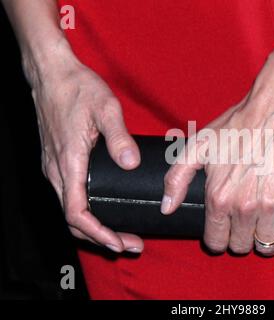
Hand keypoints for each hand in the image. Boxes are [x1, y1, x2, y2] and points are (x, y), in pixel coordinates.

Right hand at [26, 44, 143, 252]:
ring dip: (95, 228)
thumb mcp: (106, 108)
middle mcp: (57, 170)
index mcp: (69, 162)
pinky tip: (104, 212)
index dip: (97, 234)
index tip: (118, 243)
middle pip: (74, 220)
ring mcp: (54, 167)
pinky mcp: (57, 161)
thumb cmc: (77, 88)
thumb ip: (118, 137)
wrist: (52, 74)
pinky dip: (86, 213)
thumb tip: (130, 163)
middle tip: (131, 244)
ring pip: (70, 210)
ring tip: (121, 234)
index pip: (77, 213)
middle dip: (101, 238)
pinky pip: (69, 197)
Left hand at [162, 64, 273, 256]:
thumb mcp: (199, 146)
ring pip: (266, 245)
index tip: (225, 234)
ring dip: (264, 244)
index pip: (216, 241)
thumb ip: (177, 178)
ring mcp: (270, 206)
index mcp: (218, 197)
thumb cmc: (237, 125)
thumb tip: (167, 208)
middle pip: (241, 246)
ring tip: (265, 233)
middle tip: (245, 229)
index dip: (219, 240)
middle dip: (241, 241)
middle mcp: (243, 206)